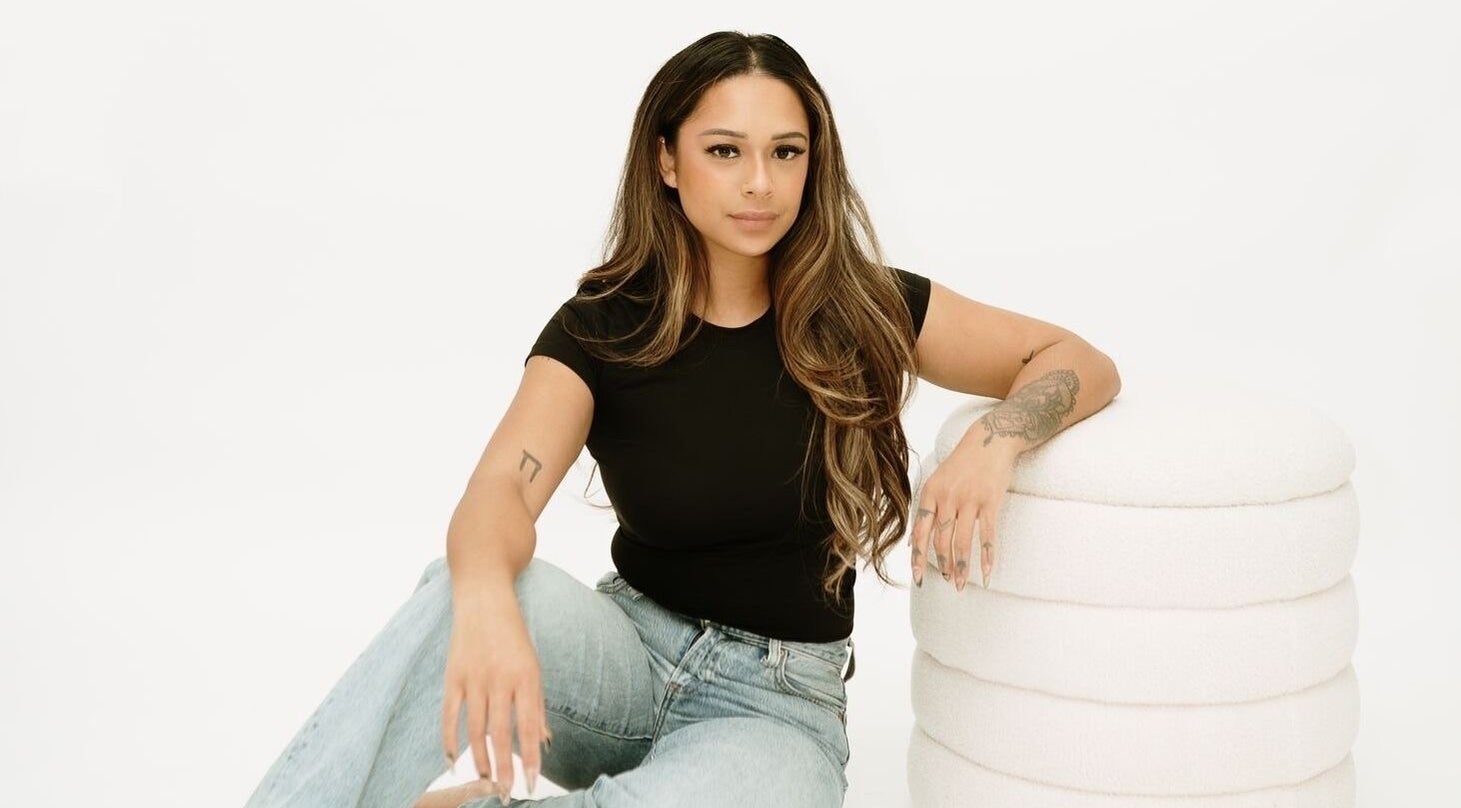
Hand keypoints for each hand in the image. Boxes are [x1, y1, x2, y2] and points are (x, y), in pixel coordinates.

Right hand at [441, 597, 550, 802]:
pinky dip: (449, 740)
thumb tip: (544, 742)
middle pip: (500, 733)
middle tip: (504, 793)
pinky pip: (449, 714)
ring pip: (475, 728)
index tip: (531, 784)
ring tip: (484, 781)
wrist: (485, 600)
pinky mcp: (452, 676)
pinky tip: (453, 762)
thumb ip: (537, 706)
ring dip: (479, 758)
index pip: (528, 726)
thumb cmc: (514, 637)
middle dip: (503, 767)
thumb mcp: (534, 667)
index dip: (529, 758)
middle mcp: (500, 679)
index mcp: (526, 677)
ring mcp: (474, 678)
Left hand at [909, 441, 1016, 590]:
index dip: (918, 556)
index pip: (920, 531)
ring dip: (961, 566)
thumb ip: (927, 509)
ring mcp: (969, 499)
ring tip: (961, 583)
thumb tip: (914, 542)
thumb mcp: (937, 481)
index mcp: (930, 493)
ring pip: (962, 541)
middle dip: (942, 565)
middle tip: (947, 582)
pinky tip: (986, 572)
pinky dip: (986, 556)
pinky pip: (987, 534)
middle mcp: (947, 497)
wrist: (989, 439)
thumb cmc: (961, 464)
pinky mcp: (990, 501)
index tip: (918, 577)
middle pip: (941, 539)